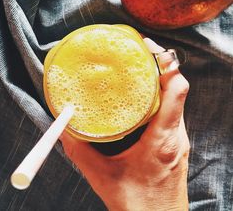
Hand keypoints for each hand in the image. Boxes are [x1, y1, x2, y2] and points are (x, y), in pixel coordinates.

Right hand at [60, 38, 189, 210]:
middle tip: (138, 53)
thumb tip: (64, 127)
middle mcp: (175, 134)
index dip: (167, 65)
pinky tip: (141, 97)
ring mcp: (178, 137)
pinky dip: (159, 96)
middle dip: (160, 66)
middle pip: (176, 88)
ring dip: (159, 80)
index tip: (149, 48)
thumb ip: (80, 151)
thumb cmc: (137, 204)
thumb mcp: (102, 176)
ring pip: (174, 99)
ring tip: (138, 70)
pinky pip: (171, 110)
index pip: (176, 90)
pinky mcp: (175, 142)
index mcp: (162, 139)